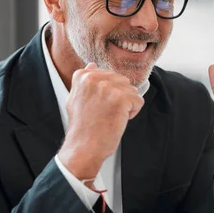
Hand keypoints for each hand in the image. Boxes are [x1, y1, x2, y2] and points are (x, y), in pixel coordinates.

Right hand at [58, 63, 144, 179]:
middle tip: (104, 113)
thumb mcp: (75, 98)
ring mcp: (108, 87)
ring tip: (110, 117)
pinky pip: (138, 101)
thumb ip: (84, 81)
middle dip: (119, 98)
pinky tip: (118, 120)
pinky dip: (132, 113)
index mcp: (83, 76)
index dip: (108, 93)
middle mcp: (94, 78)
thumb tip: (92, 65)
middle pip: (123, 82)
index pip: (110, 76)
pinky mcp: (121, 98)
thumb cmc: (82, 127)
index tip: (97, 106)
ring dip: (126, 106)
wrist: (84, 147)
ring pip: (131, 91)